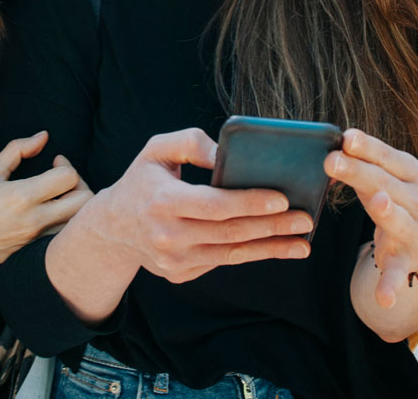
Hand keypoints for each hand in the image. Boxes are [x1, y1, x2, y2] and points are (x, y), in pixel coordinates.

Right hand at [0, 131, 90, 273]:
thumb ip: (17, 149)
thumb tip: (43, 136)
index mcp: (23, 196)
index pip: (68, 177)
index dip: (66, 164)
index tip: (55, 161)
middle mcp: (35, 219)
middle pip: (84, 201)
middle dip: (80, 183)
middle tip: (64, 178)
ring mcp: (38, 239)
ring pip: (78, 221)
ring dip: (76, 205)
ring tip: (60, 195)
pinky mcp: (36, 251)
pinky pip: (64, 237)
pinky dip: (67, 223)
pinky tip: (54, 212)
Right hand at [86, 127, 314, 283]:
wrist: (113, 228)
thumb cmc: (142, 181)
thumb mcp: (156, 149)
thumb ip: (190, 142)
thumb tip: (225, 151)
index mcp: (163, 202)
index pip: (215, 205)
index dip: (250, 202)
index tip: (281, 198)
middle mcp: (168, 236)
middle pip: (230, 233)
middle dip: (272, 226)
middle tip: (305, 218)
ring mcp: (174, 261)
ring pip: (231, 255)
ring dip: (270, 248)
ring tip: (302, 241)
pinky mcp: (181, 275)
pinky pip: (222, 262)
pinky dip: (251, 254)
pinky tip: (275, 246)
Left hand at [325, 128, 417, 308]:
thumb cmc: (396, 196)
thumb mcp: (385, 176)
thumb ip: (363, 162)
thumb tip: (334, 146)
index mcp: (412, 172)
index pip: (385, 156)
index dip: (366, 147)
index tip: (346, 137)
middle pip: (383, 182)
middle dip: (357, 171)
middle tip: (331, 161)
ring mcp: (414, 230)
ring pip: (394, 218)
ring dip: (387, 211)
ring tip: (379, 202)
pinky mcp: (407, 260)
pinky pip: (399, 272)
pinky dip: (392, 285)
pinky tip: (384, 299)